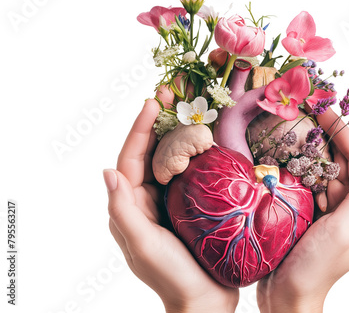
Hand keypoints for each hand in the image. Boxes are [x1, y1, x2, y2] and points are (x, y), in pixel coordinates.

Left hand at [104, 94, 238, 312]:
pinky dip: (193, 152)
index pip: (130, 159)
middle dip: (155, 122)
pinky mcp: (190, 204)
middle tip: (169, 93)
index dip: (139, 129)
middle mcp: (147, 199)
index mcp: (130, 206)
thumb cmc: (172, 277)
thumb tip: (107, 171)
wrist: (204, 301)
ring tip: (185, 106)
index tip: (151, 102)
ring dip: (174, 132)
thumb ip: (123, 211)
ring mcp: (169, 200)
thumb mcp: (143, 245)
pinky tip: (204, 138)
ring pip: (168, 159)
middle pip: (148, 153)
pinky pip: (189, 172)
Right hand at [257, 108, 348, 312]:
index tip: (323, 110)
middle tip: (304, 113)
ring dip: (311, 148)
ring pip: (325, 169)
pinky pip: (310, 182)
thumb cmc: (316, 267)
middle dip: (327, 135)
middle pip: (343, 160)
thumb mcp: (345, 228)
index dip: (344, 131)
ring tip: (294, 127)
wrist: (289, 296)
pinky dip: (301, 167)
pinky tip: (287, 156)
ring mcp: (333, 209)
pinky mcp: (314, 212)